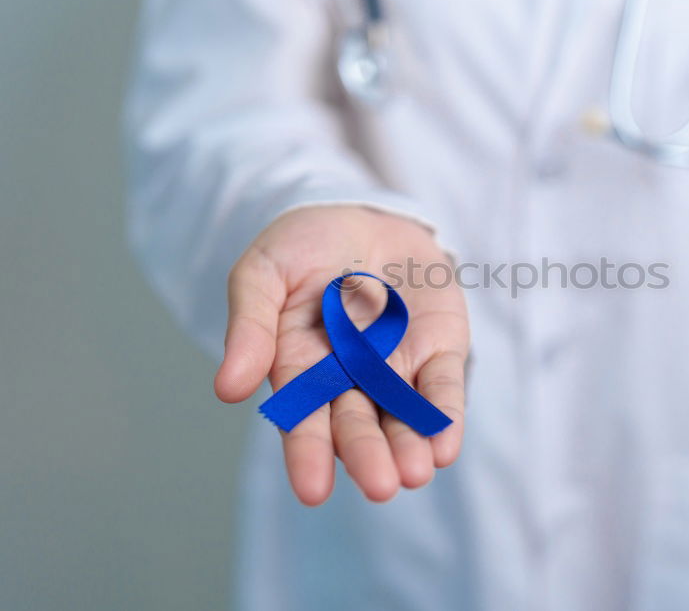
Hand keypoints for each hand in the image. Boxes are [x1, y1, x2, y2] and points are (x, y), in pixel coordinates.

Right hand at [214, 205, 468, 504]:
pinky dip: (446, 415)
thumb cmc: (303, 246)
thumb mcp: (263, 273)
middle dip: (368, 456)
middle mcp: (350, 379)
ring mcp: (397, 367)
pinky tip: (446, 446)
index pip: (304, 418)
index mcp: (300, 367)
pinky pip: (443, 386)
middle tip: (380, 486)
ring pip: (403, 415)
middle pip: (358, 425)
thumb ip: (251, 326)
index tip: (313, 489)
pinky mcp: (439, 349)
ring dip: (411, 446)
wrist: (361, 213)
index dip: (308, 453)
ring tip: (414, 474)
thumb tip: (228, 388)